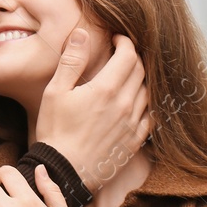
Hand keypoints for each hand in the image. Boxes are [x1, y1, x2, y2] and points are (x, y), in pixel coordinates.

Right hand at [35, 31, 151, 193]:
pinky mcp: (135, 140)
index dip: (125, 42)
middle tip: (121, 54)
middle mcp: (125, 104)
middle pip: (141, 71)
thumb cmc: (55, 131)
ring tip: (127, 76)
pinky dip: (146, 103)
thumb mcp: (55, 92)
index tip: (117, 39)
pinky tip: (135, 102)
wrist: (64, 171)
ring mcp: (133, 124)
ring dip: (140, 79)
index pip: (128, 55)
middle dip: (133, 57)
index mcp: (106, 89)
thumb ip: (71, 61)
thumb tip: (81, 34)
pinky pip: (151, 116)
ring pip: (147, 92)